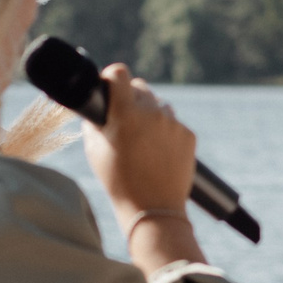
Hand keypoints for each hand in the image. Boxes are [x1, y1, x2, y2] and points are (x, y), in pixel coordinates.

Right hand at [82, 63, 196, 218]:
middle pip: (139, 87)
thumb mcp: (94, 151)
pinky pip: (173, 124)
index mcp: (125, 114)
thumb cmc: (118, 182)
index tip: (109, 85)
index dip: (112, 77)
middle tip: (124, 118)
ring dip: (149, 115)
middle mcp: (151, 113)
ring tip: (142, 142)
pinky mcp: (188, 135)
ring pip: (158, 105)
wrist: (153, 210)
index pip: (119, 73)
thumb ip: (94, 124)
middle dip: (130, 98)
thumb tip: (96, 110)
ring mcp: (173, 123)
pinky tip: (158, 153)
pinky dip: (165, 132)